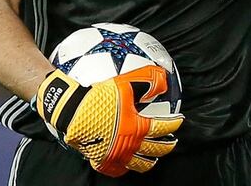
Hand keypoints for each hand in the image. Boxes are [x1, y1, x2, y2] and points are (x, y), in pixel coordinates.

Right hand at [33, 65, 183, 176]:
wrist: (71, 110)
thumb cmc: (99, 98)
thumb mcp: (126, 84)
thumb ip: (147, 81)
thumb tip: (163, 81)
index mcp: (137, 127)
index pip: (163, 127)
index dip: (174, 124)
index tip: (179, 120)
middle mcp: (129, 144)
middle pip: (155, 150)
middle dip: (167, 146)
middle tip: (172, 142)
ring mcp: (115, 154)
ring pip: (138, 164)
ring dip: (149, 161)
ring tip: (154, 158)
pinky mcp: (101, 159)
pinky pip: (116, 169)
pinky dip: (124, 168)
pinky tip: (127, 164)